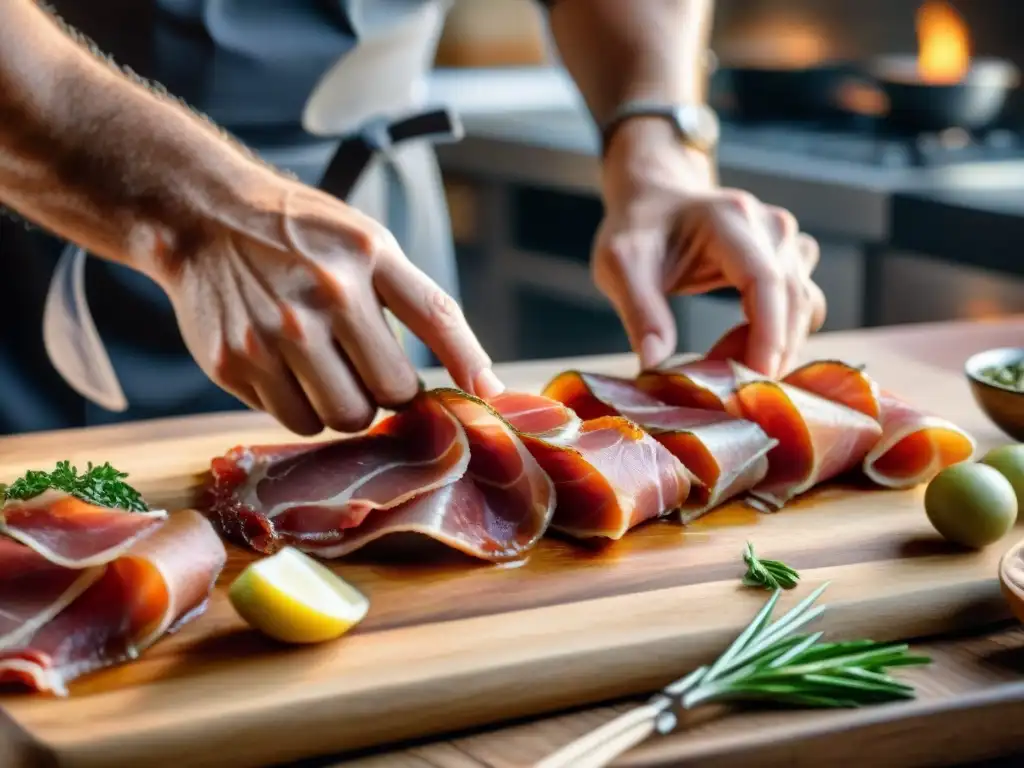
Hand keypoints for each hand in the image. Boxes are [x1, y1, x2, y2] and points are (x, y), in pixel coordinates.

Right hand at [135, 171, 502, 434]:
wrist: (203, 216)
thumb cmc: (302, 237)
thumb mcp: (370, 245)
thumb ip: (424, 306)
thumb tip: (483, 383)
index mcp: (367, 256)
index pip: (437, 318)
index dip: (466, 365)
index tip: (487, 397)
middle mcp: (325, 294)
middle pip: (389, 394)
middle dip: (386, 392)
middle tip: (366, 369)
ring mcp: (275, 331)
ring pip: (342, 419)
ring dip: (344, 406)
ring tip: (326, 368)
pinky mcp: (234, 361)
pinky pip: (293, 420)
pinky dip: (300, 408)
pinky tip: (288, 370)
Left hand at [592, 118, 825, 376]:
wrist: (657, 198)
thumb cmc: (637, 229)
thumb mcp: (619, 265)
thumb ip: (639, 310)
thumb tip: (654, 363)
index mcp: (730, 219)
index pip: (766, 281)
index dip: (767, 335)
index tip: (753, 382)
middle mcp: (772, 227)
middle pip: (793, 301)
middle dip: (766, 352)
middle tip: (721, 388)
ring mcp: (788, 242)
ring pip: (803, 309)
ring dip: (771, 347)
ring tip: (718, 362)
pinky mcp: (792, 260)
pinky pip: (799, 308)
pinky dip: (774, 336)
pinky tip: (733, 347)